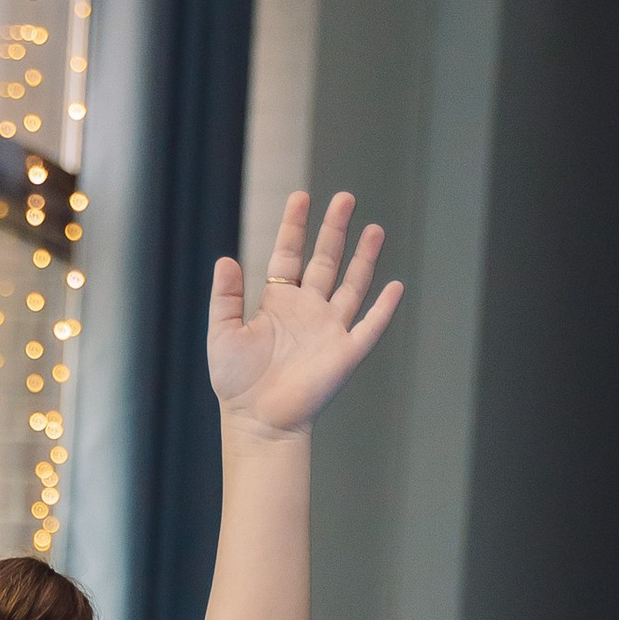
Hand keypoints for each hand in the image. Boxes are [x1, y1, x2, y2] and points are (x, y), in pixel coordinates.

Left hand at [209, 190, 403, 442]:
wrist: (257, 422)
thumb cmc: (236, 383)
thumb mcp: (222, 333)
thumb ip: (225, 297)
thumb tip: (225, 259)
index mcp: (278, 303)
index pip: (289, 255)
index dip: (294, 227)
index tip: (301, 197)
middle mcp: (307, 311)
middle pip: (325, 261)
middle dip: (334, 229)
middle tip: (345, 197)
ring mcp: (329, 330)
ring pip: (352, 285)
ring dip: (364, 258)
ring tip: (375, 228)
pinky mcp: (345, 353)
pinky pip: (370, 326)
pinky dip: (384, 308)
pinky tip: (395, 286)